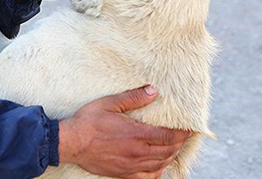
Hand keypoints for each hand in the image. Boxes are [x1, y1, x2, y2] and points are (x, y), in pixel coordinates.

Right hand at [59, 86, 190, 178]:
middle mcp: (137, 152)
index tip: (190, 128)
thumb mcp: (110, 103)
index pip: (169, 136)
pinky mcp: (124, 174)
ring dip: (171, 156)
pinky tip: (159, 165)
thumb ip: (134, 98)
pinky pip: (148, 176)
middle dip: (179, 143)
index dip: (183, 133)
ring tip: (174, 147)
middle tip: (184, 136)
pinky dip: (158, 171)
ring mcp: (131, 166)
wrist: (71, 143)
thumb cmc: (89, 121)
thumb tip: (154, 91)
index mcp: (136, 134)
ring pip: (160, 164)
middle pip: (168, 151)